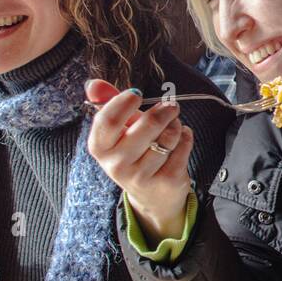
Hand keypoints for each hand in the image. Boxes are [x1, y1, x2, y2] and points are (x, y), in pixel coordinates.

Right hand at [85, 80, 192, 243]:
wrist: (152, 196)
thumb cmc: (134, 154)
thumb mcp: (118, 131)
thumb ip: (108, 104)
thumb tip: (95, 83)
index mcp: (99, 148)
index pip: (107, 120)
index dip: (124, 102)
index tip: (137, 94)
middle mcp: (116, 164)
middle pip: (147, 125)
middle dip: (164, 110)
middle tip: (170, 106)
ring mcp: (142, 176)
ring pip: (169, 135)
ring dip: (176, 125)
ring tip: (173, 126)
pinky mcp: (166, 181)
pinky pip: (183, 146)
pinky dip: (186, 136)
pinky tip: (180, 139)